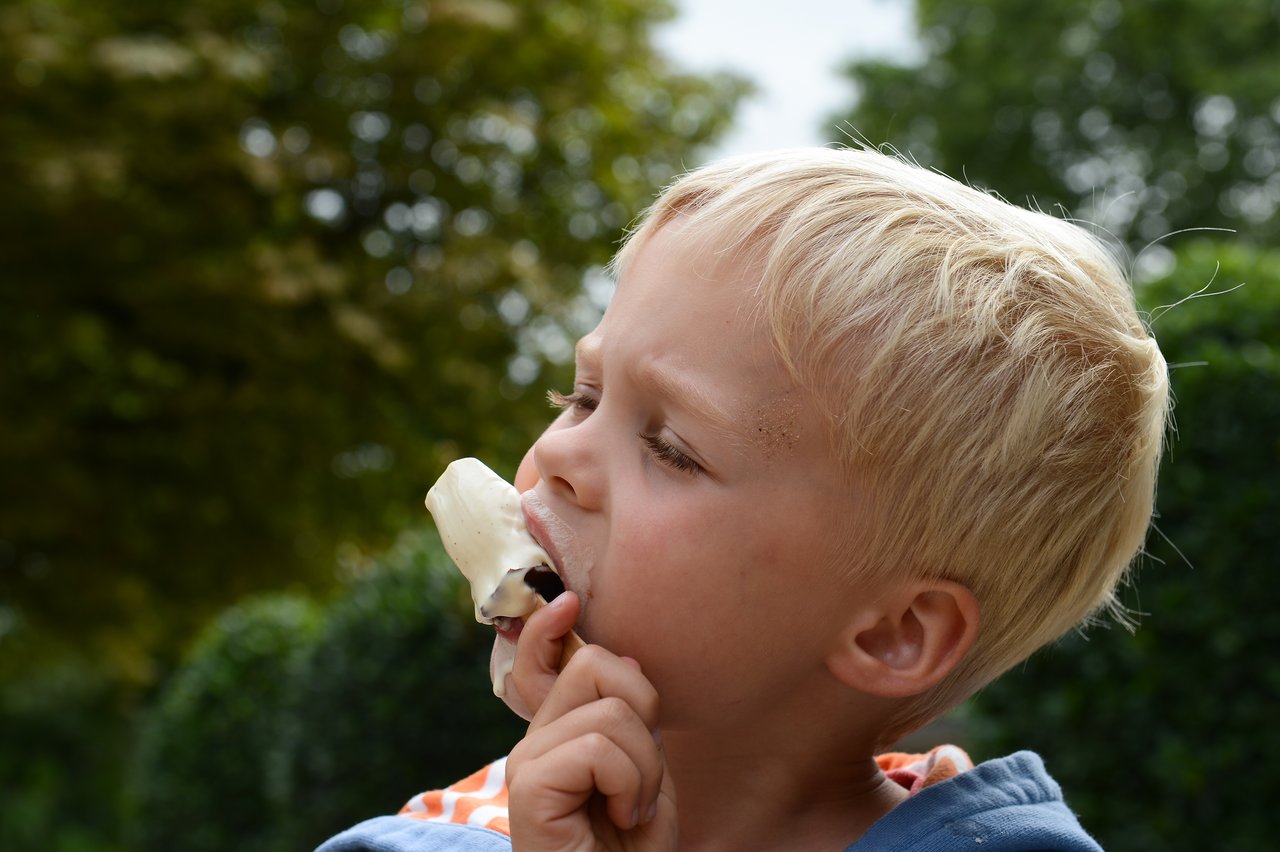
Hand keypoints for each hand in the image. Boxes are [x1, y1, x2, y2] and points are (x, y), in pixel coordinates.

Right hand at [505, 594, 676, 850]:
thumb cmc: (630, 851)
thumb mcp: (645, 775)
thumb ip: (633, 722)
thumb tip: (629, 661)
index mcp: (557, 733)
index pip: (552, 660)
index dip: (554, 629)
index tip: (567, 601)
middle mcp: (534, 740)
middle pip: (595, 667)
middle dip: (645, 713)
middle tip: (642, 776)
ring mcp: (527, 762)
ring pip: (608, 711)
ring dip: (647, 766)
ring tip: (634, 807)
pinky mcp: (530, 787)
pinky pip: (599, 747)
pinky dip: (632, 783)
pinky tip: (622, 818)